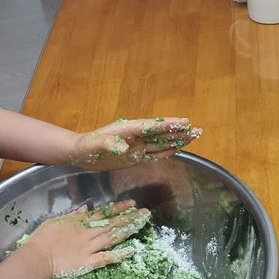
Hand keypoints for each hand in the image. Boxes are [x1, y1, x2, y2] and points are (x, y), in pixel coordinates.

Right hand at [18, 200, 149, 278]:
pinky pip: (106, 258)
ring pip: (112, 237)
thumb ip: (72, 215)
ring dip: (128, 230)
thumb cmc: (42, 239)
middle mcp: (88, 233)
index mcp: (80, 222)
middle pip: (112, 224)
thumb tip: (85, 209)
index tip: (132, 203)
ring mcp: (89, 247)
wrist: (37, 257)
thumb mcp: (56, 221)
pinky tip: (132, 250)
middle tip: (145, 213)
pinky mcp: (88, 262)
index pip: (103, 213)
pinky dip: (119, 254)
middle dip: (129, 218)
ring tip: (142, 224)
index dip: (118, 208)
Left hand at [69, 117, 202, 170]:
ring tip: (193, 137)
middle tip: (197, 129)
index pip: (152, 126)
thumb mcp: (95, 145)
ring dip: (176, 141)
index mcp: (128, 129)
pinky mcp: (134, 157)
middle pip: (161, 133)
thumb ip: (109, 144)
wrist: (80, 153)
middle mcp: (136, 136)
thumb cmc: (87, 146)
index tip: (184, 122)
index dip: (168, 124)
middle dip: (178, 131)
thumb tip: (123, 148)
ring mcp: (136, 146)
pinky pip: (153, 154)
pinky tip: (176, 149)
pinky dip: (165, 152)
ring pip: (160, 143)